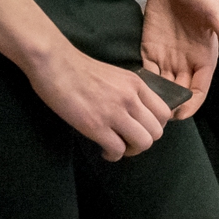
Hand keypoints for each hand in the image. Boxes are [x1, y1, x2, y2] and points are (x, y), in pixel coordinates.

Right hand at [25, 46, 170, 160]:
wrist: (54, 63)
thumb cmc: (79, 69)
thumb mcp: (115, 76)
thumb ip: (129, 92)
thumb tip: (134, 112)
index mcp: (137, 85)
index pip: (164, 113)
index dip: (154, 126)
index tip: (139, 128)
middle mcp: (131, 98)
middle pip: (157, 132)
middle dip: (144, 141)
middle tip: (128, 141)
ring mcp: (115, 112)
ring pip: (142, 143)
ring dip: (131, 151)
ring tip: (117, 147)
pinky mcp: (96, 125)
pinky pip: (118, 150)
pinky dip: (113, 155)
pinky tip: (104, 150)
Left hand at [139, 0, 218, 114]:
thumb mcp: (214, 11)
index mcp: (204, 59)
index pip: (199, 90)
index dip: (191, 105)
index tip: (180, 114)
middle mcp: (186, 64)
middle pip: (180, 93)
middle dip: (171, 106)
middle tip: (157, 115)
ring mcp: (167, 59)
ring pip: (162, 86)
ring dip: (156, 97)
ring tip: (146, 105)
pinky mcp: (150, 50)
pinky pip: (147, 72)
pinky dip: (143, 82)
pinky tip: (137, 88)